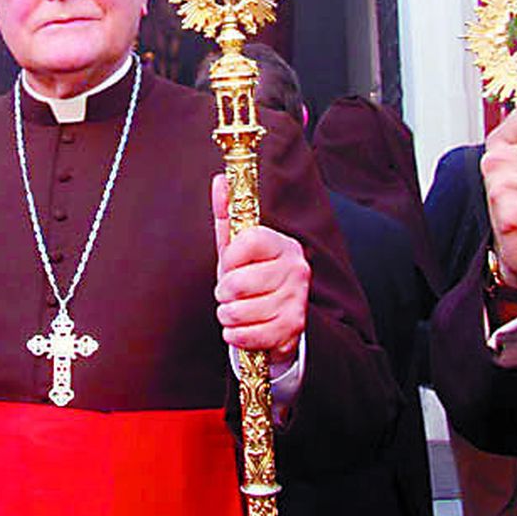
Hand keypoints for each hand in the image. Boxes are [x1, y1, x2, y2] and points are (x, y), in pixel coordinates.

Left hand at [211, 175, 309, 363]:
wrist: (276, 320)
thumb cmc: (251, 277)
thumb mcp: (237, 247)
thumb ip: (228, 213)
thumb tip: (220, 180)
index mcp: (282, 243)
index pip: (248, 240)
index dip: (230, 257)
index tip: (230, 264)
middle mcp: (297, 268)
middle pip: (238, 281)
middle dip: (224, 292)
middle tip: (231, 293)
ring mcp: (297, 299)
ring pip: (239, 310)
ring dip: (228, 315)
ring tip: (237, 310)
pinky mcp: (293, 328)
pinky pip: (247, 334)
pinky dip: (236, 335)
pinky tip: (242, 328)